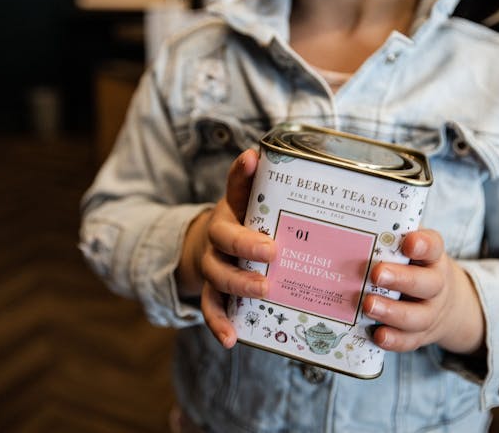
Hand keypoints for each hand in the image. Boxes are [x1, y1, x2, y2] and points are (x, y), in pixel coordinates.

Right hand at [177, 149, 275, 348]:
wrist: (213, 247)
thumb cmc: (248, 225)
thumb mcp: (257, 207)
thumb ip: (273, 190)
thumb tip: (288, 159)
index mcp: (233, 208)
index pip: (236, 186)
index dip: (242, 172)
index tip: (252, 158)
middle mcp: (218, 234)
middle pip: (225, 237)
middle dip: (246, 244)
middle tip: (272, 252)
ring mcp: (212, 264)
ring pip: (217, 274)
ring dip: (238, 283)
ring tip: (262, 291)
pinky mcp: (211, 290)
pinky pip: (210, 307)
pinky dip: (218, 323)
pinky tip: (231, 339)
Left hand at [363, 229, 484, 353]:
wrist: (444, 304)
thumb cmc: (413, 267)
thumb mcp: (410, 250)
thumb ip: (389, 238)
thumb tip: (350, 223)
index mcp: (432, 258)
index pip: (434, 247)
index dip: (423, 245)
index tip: (409, 243)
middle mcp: (436, 285)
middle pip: (426, 283)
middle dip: (401, 279)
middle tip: (376, 273)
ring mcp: (430, 312)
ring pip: (418, 316)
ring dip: (392, 312)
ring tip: (368, 305)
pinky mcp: (420, 335)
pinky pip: (410, 340)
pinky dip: (395, 340)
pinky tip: (378, 335)